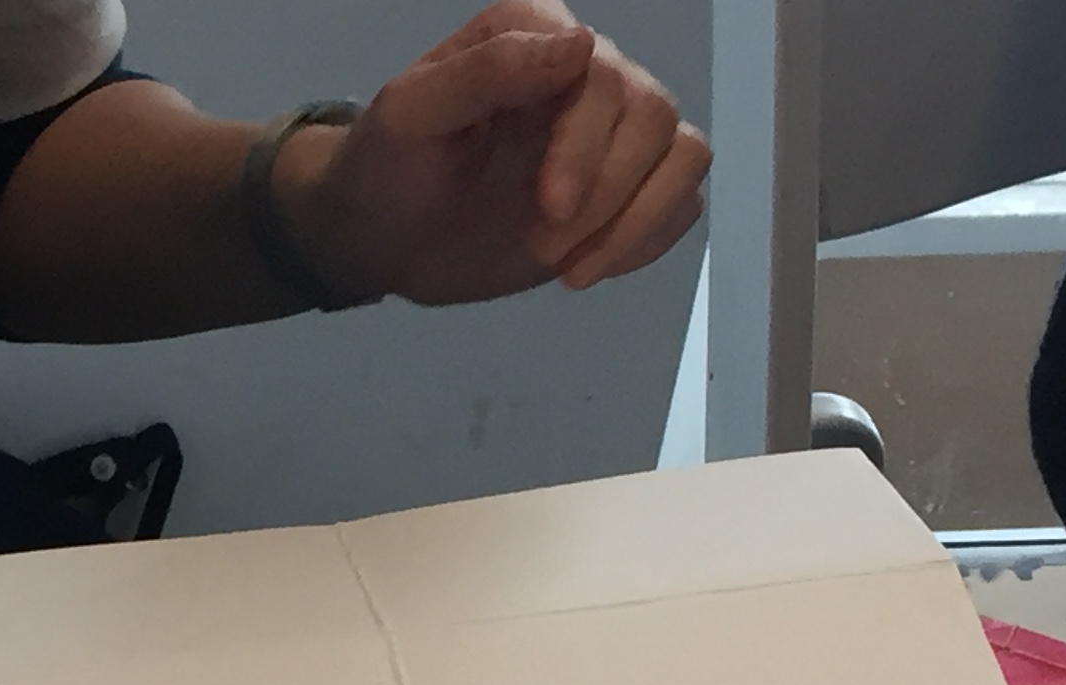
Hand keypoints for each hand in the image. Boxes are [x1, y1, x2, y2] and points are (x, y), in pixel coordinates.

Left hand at [279, 1, 709, 306]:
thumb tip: (581, 45)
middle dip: (604, 194)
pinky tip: (587, 268)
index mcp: (535, 35)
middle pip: (653, 116)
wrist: (381, 237)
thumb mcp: (411, 115)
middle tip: (540, 246)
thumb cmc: (385, 169)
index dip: (587, 145)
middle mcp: (587, 70)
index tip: (547, 206)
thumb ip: (487, 71)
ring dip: (631, 222)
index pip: (603, 75)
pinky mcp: (622, 187)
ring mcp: (612, 129)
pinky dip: (646, 241)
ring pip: (684, 155)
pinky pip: (681, 201)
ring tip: (563, 267)